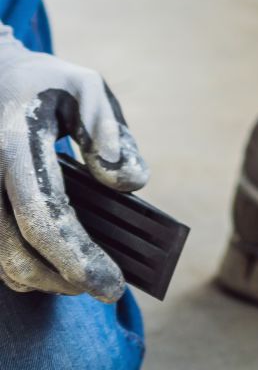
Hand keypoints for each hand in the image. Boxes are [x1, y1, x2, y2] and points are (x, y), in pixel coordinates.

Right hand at [0, 28, 147, 299]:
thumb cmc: (46, 83)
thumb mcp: (87, 87)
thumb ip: (110, 132)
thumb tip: (129, 183)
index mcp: (14, 142)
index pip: (44, 214)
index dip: (77, 255)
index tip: (111, 283)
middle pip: (18, 249)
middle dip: (65, 278)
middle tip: (108, 289)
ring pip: (1, 258)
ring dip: (45, 277)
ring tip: (86, 278)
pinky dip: (25, 264)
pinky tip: (57, 266)